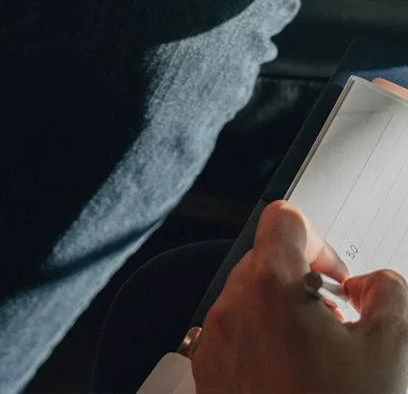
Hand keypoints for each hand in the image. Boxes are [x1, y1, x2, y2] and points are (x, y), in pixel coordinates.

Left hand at [193, 200, 407, 393]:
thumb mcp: (390, 350)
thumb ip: (388, 294)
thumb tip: (373, 285)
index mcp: (271, 286)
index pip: (285, 220)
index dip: (320, 240)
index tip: (338, 277)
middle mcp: (232, 306)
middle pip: (265, 261)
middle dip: (305, 285)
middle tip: (338, 325)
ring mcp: (214, 340)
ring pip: (248, 300)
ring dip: (283, 316)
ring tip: (319, 359)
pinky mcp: (207, 372)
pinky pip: (233, 336)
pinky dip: (262, 344)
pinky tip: (295, 380)